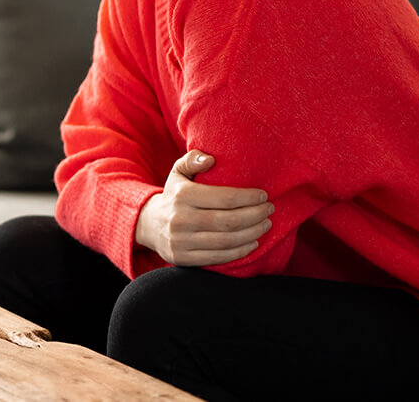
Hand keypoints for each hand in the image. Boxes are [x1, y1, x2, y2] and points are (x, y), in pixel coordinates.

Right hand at [134, 150, 273, 265]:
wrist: (149, 225)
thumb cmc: (174, 195)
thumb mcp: (178, 172)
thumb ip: (192, 160)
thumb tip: (211, 159)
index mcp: (182, 195)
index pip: (224, 198)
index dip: (249, 198)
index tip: (263, 195)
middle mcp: (180, 219)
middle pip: (229, 221)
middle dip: (256, 215)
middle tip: (269, 210)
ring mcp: (181, 241)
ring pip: (227, 241)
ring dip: (253, 233)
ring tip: (266, 224)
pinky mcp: (183, 258)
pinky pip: (219, 257)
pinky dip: (240, 251)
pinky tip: (253, 242)